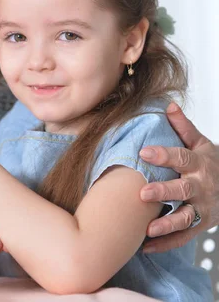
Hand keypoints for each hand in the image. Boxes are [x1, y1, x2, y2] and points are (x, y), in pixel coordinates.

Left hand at [138, 102, 218, 252]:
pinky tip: (145, 246)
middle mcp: (201, 187)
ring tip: (148, 229)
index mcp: (199, 164)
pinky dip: (165, 244)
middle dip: (163, 192)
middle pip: (182, 190)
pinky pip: (182, 237)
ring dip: (166, 224)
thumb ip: (183, 127)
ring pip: (185, 218)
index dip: (163, 155)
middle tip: (142, 193)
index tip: (144, 152)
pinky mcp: (200, 225)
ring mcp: (202, 208)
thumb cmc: (209, 164)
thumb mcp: (201, 144)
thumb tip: (168, 105)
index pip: (181, 157)